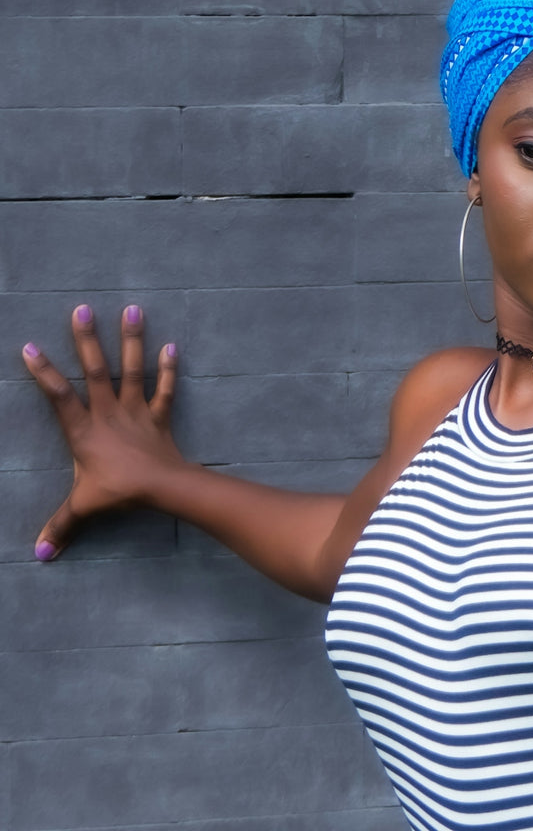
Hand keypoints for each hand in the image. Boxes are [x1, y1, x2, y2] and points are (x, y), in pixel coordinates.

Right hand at [22, 304, 181, 560]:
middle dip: (87, 339)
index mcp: (84, 430)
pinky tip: (173, 346)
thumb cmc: (119, 493)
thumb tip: (40, 555)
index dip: (43, 372)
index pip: (58, 397)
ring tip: (134, 308)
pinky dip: (169, 369)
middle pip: (95, 370)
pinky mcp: (160, 416)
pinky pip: (165, 389)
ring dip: (132, 340)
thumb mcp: (83, 507)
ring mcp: (137, 411)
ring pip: (133, 369)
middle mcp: (109, 412)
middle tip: (83, 308)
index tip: (30, 346)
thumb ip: (61, 526)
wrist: (162, 488)